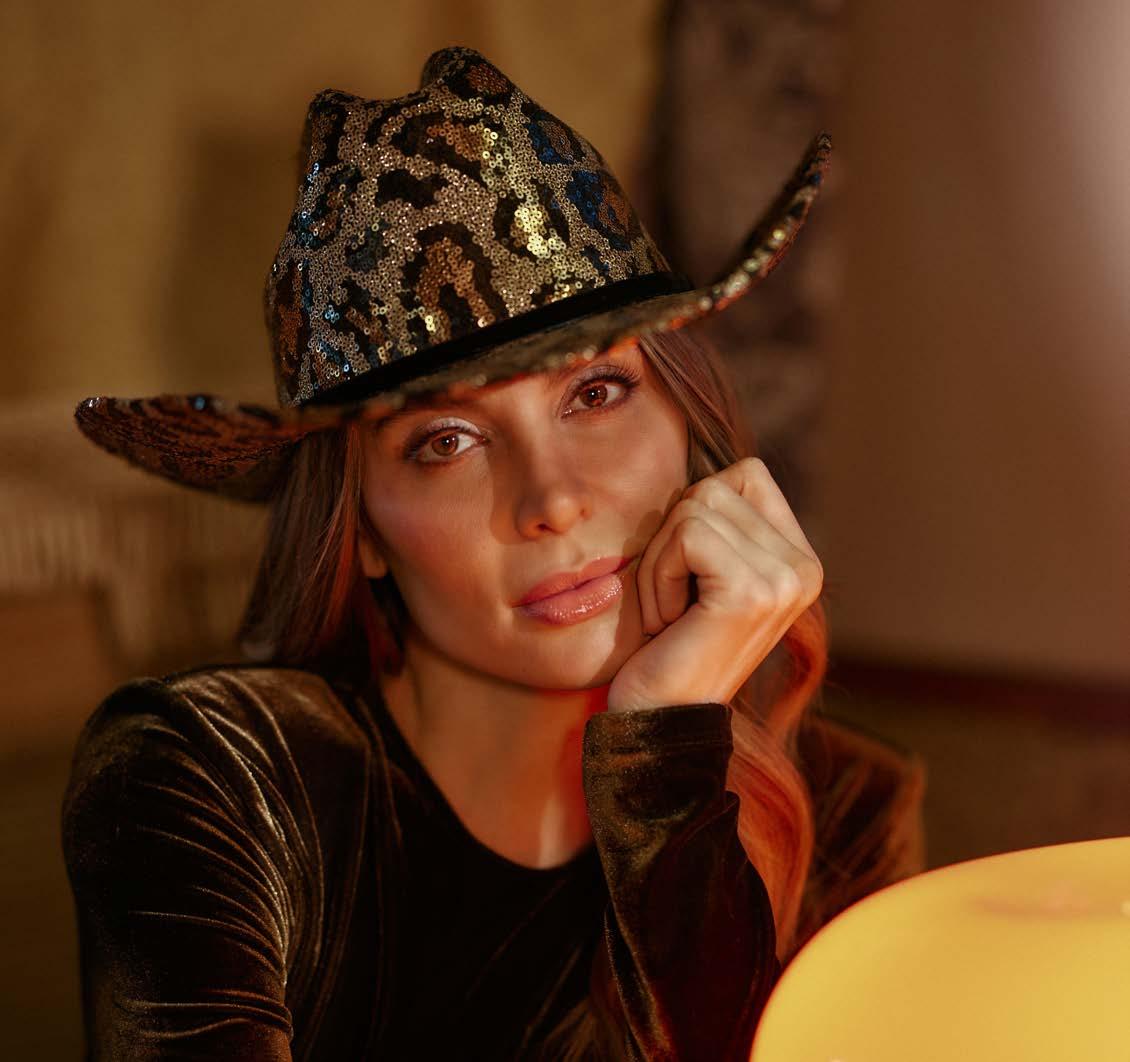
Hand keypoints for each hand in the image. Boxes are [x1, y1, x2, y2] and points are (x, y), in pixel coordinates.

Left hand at [606, 457, 823, 712]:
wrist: (660, 721)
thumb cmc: (667, 646)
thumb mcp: (701, 572)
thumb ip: (719, 521)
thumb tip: (703, 458)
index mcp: (800, 559)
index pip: (744, 473)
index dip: (694, 516)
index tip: (690, 579)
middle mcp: (806, 567)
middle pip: (715, 486)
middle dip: (670, 540)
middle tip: (673, 601)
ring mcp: (786, 579)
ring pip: (695, 505)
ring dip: (659, 562)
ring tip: (670, 614)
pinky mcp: (753, 590)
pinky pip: (685, 534)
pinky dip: (658, 575)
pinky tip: (669, 622)